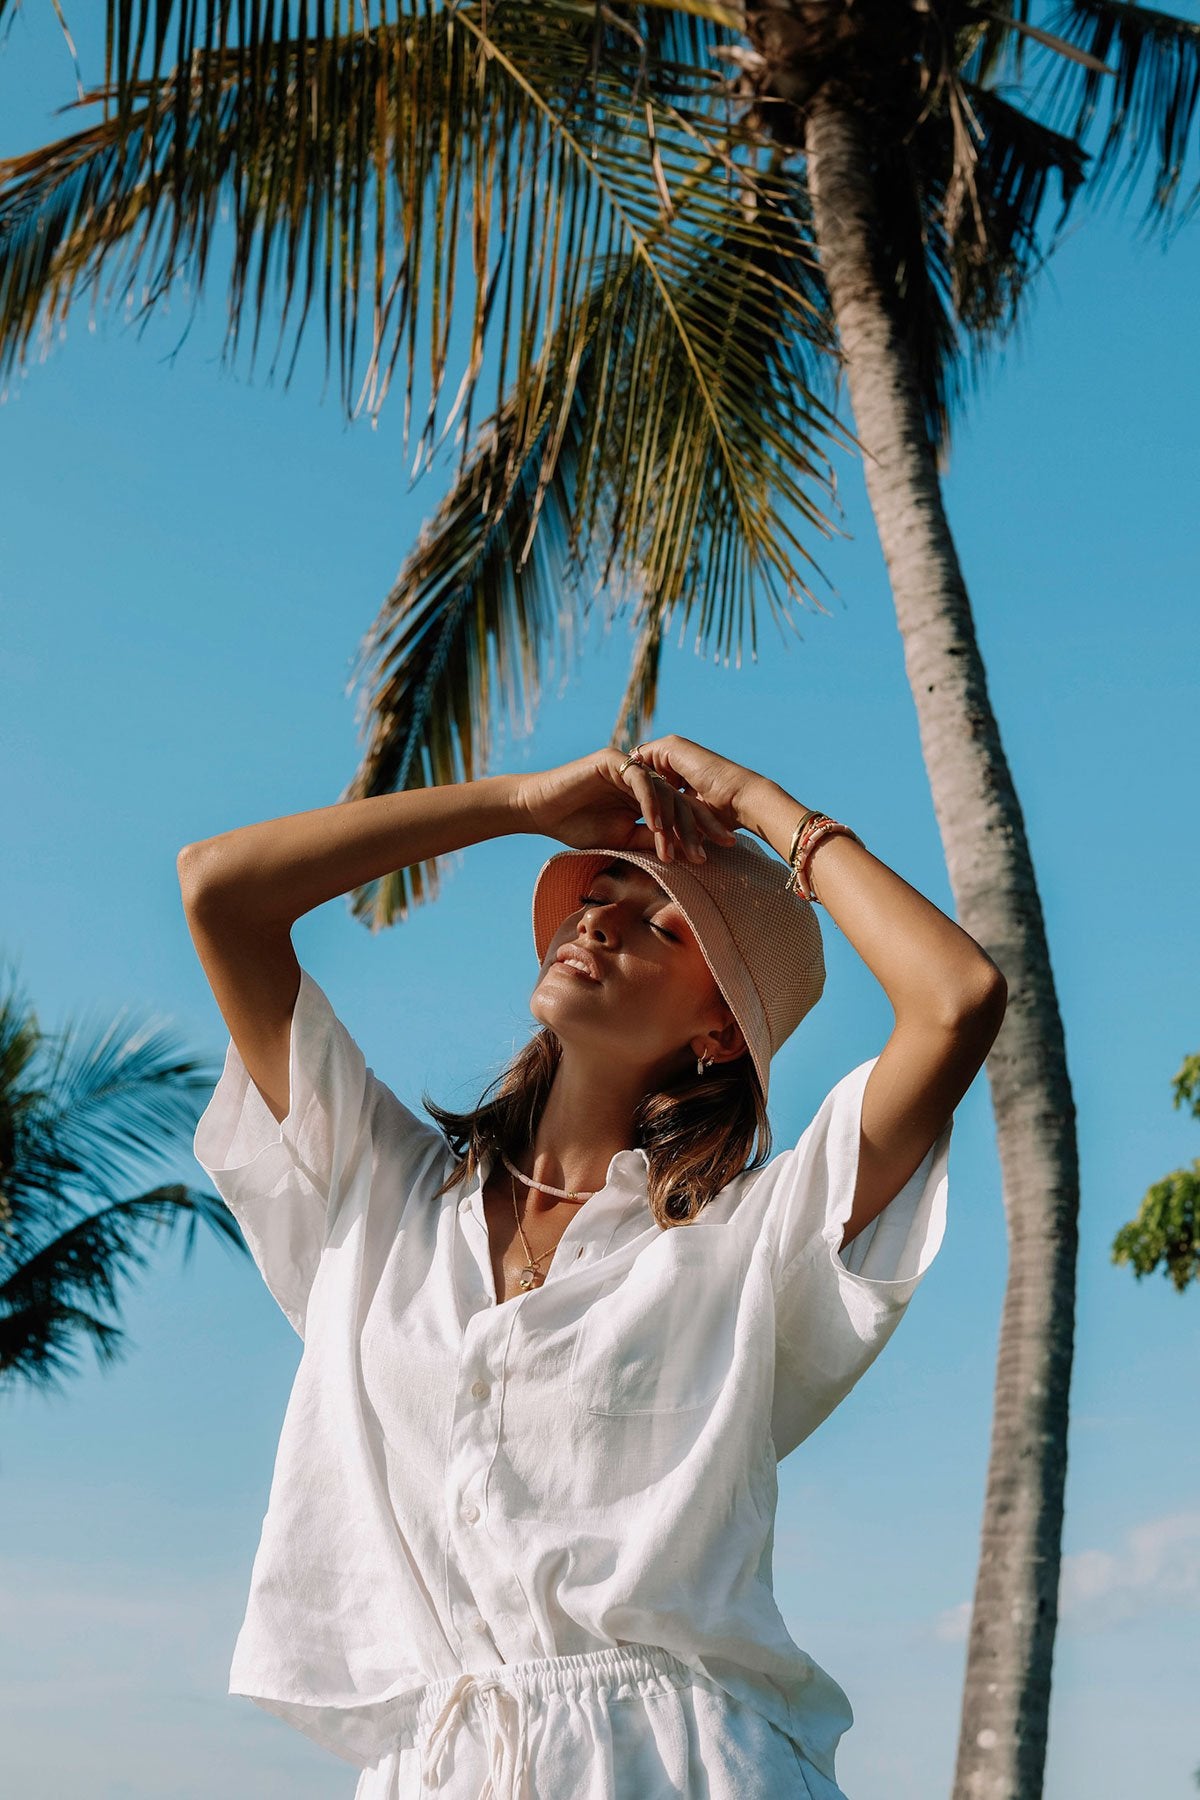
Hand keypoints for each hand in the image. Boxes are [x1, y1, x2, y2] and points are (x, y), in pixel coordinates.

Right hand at [517, 736, 754, 862]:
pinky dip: (651, 804)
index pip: (679, 811)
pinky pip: (640, 782)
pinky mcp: (612, 760)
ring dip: (676, 822)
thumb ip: (648, 838)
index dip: (699, 831)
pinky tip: (658, 826)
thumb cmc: (575, 825)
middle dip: (701, 824)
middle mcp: (641, 777)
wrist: (540, 810)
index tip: (719, 853)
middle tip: (722, 845)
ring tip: (687, 848)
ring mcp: (628, 765)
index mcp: (645, 795)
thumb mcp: (620, 838)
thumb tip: (679, 851)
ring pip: (663, 792)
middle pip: (679, 799)